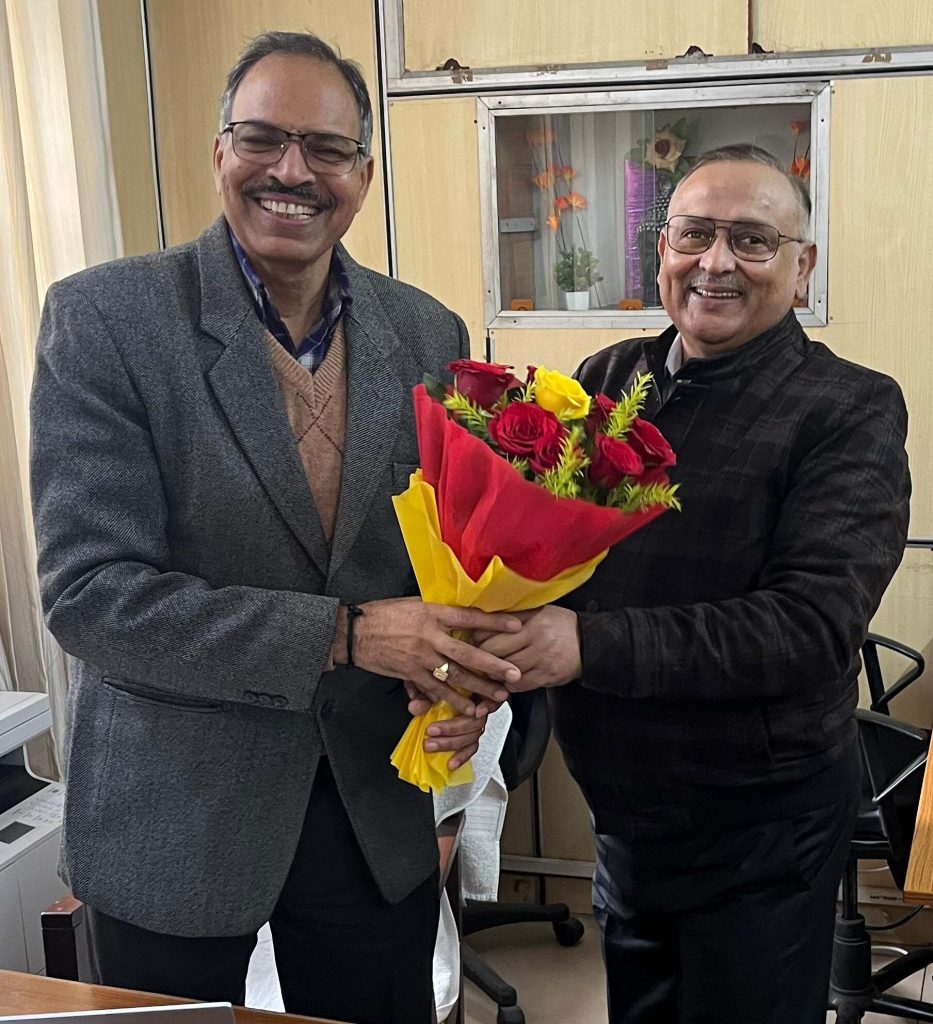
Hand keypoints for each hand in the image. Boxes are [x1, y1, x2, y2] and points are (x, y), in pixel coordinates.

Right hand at [347, 598, 522, 714]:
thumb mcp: (414, 604)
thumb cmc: (383, 615)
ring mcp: (420, 657)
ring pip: (455, 676)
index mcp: (432, 613)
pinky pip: (435, 691)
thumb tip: (462, 615)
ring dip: (478, 688)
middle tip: (513, 673)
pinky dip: (453, 702)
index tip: (516, 625)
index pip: (469, 616)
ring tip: (498, 696)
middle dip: (493, 665)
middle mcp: (429, 636)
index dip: (494, 622)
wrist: (354, 632)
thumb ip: (438, 613)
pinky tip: (468, 709)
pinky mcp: (410, 674)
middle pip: (467, 652)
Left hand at [403, 684, 500, 769]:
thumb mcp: (428, 683)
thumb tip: (416, 707)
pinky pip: (471, 747)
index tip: (477, 711)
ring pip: (473, 735)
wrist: (430, 685)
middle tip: (432, 730)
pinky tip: (451, 763)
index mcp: (473, 686)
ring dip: (452, 742)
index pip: (488, 695)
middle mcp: (478, 704)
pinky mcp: (470, 735)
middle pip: (476, 720)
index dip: (487, 705)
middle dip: (453, 728)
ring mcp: (475, 721)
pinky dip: (461, 756)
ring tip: (432, 745)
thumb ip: (423, 694)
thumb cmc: (435, 681)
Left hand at [478, 605, 581, 691]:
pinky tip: (507, 678)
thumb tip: (484, 617)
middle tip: (477, 656)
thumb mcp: (539, 611)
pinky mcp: (549, 676)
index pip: (496, 629)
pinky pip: (521, 684)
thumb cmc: (560, 625)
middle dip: (483, 656)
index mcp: (534, 620)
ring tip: (491, 668)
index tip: (473, 638)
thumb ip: (514, 614)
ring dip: (495, 671)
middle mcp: (539, 639)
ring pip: (507, 669)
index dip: (480, 635)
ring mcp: (544, 659)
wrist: (589, 642)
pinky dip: (510, 683)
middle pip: (497, 651)